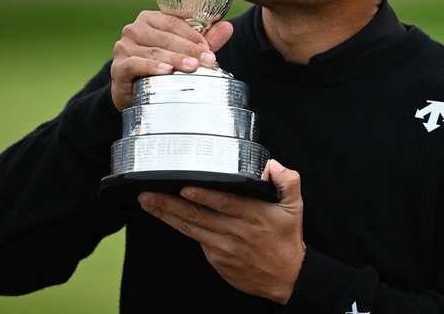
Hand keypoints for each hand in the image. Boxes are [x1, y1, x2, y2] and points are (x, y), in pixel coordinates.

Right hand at [110, 11, 233, 110]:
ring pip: (154, 50)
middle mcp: (133, 30)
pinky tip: (166, 71)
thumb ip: (205, 40)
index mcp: (149, 19)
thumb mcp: (185, 52)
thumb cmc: (161, 68)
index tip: (209, 48)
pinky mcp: (118, 67)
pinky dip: (152, 67)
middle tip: (208, 61)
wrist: (134, 94)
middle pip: (165, 36)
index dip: (193, 34)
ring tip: (193, 66)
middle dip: (189, 49)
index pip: (174, 21)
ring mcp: (123, 48)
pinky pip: (135, 64)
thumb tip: (228, 27)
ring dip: (175, 58)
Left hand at [138, 160, 305, 304]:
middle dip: (170, 204)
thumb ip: (287, 181)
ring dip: (167, 216)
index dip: (204, 196)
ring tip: (148, 203)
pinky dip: (181, 228)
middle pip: (198, 216)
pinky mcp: (216, 259)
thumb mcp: (295, 207)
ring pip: (190, 228)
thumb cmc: (287, 240)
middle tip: (148, 193)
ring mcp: (223, 247)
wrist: (286, 278)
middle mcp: (235, 232)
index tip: (184, 188)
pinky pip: (197, 240)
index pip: (224, 203)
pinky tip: (167, 218)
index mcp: (253, 215)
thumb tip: (272, 164)